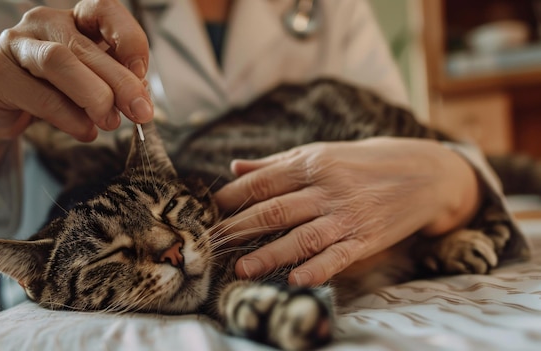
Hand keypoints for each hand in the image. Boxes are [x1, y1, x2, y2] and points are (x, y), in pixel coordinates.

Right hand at [0, 0, 151, 141]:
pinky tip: (85, 131)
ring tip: (109, 122)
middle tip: (140, 112)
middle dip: (120, 83)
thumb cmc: (58, 92)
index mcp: (73, 19)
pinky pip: (39, 96)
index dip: (128, 38)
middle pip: (84, 46)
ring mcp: (14, 44)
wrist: (6, 112)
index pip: (104, 10)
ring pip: (58, 63)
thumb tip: (140, 97)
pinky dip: (69, 118)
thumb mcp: (93, 84)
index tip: (142, 73)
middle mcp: (42, 22)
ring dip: (92, 97)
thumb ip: (116, 84)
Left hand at [213, 138, 479, 285]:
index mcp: (311, 163)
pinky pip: (338, 256)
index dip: (233, 197)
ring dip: (269, 254)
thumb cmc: (364, 163)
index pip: (262, 181)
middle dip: (239, 228)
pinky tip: (296, 280)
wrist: (425, 172)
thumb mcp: (322, 154)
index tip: (209, 211)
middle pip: (274, 210)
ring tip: (242, 270)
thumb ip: (277, 163)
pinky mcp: (366, 238)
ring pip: (301, 237)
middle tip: (212, 245)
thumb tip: (235, 167)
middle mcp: (326, 188)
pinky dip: (317, 269)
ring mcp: (347, 214)